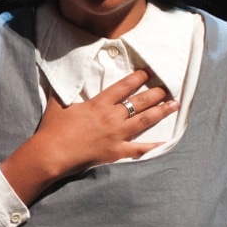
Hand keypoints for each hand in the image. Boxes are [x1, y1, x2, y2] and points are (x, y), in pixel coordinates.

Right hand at [0, 69, 176, 203]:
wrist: (51, 153)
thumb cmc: (52, 129)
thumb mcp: (56, 103)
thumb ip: (62, 90)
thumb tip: (60, 78)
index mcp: (98, 104)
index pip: (122, 87)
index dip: (137, 78)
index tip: (148, 72)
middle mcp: (111, 117)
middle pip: (138, 102)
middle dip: (155, 93)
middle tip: (168, 87)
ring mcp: (116, 135)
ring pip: (144, 120)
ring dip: (160, 112)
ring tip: (174, 105)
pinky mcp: (116, 152)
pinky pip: (139, 149)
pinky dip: (153, 146)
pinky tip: (166, 142)